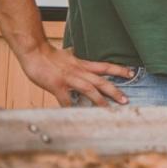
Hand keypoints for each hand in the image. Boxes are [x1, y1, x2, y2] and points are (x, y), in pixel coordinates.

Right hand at [19, 44, 135, 107]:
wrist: (35, 51)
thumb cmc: (48, 55)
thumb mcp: (66, 55)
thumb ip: (73, 58)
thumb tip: (75, 54)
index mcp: (82, 64)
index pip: (105, 66)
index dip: (119, 70)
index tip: (131, 74)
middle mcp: (79, 71)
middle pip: (101, 81)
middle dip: (114, 91)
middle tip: (126, 100)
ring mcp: (69, 79)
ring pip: (89, 90)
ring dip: (100, 100)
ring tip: (109, 110)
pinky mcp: (57, 86)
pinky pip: (66, 100)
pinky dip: (72, 108)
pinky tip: (77, 116)